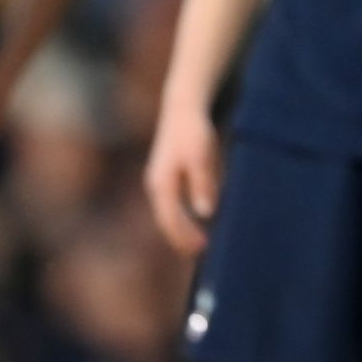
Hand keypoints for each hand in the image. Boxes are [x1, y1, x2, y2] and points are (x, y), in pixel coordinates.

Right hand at [144, 102, 220, 256]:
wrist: (183, 107)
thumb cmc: (193, 130)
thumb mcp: (201, 156)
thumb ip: (203, 183)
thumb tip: (205, 213)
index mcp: (161, 183)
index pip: (171, 219)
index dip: (185, 236)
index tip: (202, 249)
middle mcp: (156, 185)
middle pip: (167, 221)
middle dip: (182, 238)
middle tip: (202, 254)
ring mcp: (160, 181)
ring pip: (169, 214)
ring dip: (182, 230)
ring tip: (199, 245)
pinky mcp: (168, 177)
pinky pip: (174, 205)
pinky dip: (183, 217)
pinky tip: (197, 222)